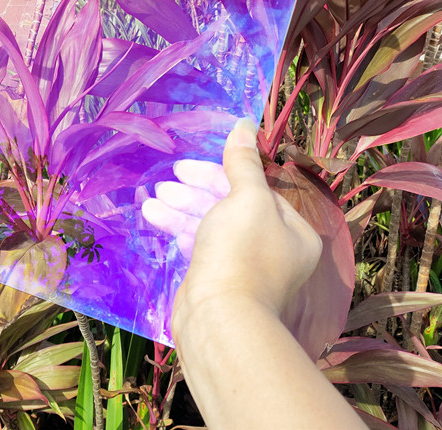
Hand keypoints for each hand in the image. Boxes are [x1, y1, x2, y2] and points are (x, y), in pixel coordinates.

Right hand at [171, 118, 321, 328]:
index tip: (184, 168)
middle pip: (229, 207)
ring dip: (180, 212)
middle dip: (193, 194)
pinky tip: (160, 224)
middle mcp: (273, 248)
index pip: (253, 189)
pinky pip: (201, 248)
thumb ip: (243, 162)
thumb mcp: (245, 198)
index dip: (217, 174)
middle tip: (165, 186)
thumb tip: (245, 123)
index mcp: (291, 229)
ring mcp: (245, 267)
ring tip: (151, 205)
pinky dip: (182, 233)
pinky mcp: (219, 281)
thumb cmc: (241, 252)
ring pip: (211, 227)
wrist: (219, 319)